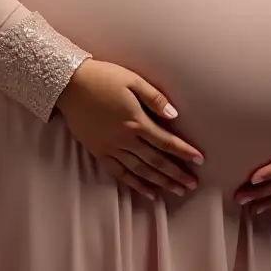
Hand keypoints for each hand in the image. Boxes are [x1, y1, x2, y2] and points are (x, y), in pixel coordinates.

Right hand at [56, 59, 203, 200]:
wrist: (70, 84)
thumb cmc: (104, 77)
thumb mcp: (133, 80)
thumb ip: (155, 98)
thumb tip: (175, 116)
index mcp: (136, 120)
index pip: (166, 141)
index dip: (184, 151)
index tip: (199, 160)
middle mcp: (125, 139)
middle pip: (156, 161)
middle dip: (176, 174)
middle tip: (191, 185)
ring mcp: (111, 148)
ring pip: (140, 171)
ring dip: (160, 182)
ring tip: (176, 191)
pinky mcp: (99, 152)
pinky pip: (120, 174)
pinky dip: (135, 185)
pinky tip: (148, 192)